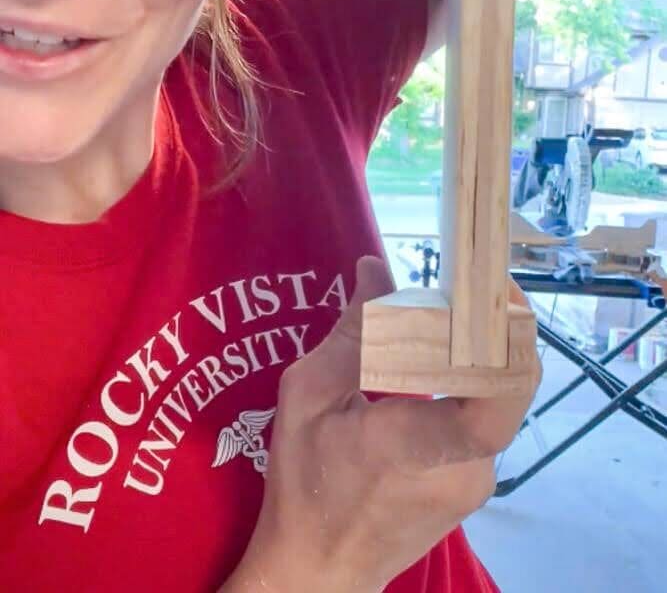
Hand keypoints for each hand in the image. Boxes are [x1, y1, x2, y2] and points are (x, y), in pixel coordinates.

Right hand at [233, 257, 540, 592]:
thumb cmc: (305, 487)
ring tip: (442, 315)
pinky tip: (432, 362)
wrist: (320, 572)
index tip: (494, 286)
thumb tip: (375, 266)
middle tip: (463, 282)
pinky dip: (465, 380)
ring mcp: (478, 480)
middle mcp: (468, 468)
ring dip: (475, 352)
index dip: (510, 337)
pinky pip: (481, 414)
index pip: (499, 394)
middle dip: (492, 326)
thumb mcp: (307, 398)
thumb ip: (353, 332)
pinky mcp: (475, 482)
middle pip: (504, 381)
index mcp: (421, 447)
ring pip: (494, 395)